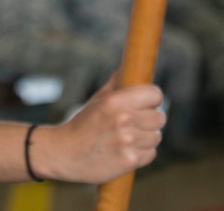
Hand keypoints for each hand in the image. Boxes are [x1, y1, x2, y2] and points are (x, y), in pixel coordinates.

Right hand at [31, 78, 164, 183]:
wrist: (64, 154)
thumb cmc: (83, 124)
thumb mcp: (98, 99)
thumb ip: (117, 82)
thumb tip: (131, 63)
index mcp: (116, 101)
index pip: (155, 94)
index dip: (152, 99)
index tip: (146, 104)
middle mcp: (124, 119)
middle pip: (159, 117)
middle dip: (149, 120)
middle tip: (133, 124)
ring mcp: (128, 141)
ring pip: (156, 136)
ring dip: (145, 138)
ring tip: (127, 139)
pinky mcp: (129, 161)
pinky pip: (151, 154)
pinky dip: (142, 154)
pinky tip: (126, 151)